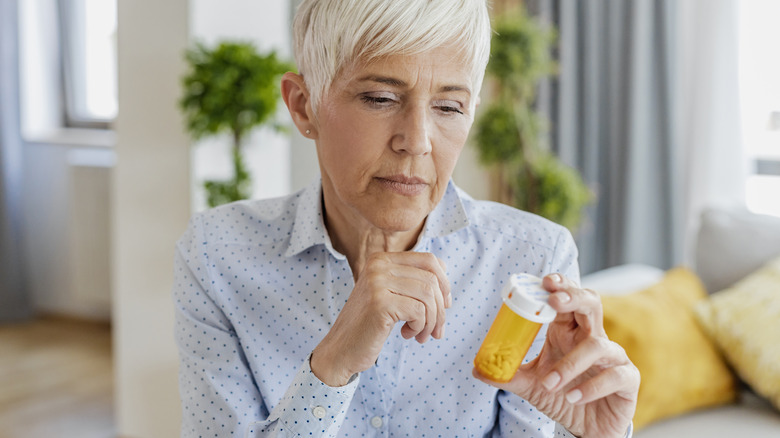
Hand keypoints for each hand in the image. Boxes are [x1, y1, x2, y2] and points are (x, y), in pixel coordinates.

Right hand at [311, 235, 450, 386]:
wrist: (341, 350)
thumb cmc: (369, 325)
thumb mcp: (390, 296)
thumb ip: (412, 282)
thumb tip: (446, 277)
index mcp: (382, 260)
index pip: (429, 260)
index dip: (444, 283)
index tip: (444, 305)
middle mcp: (378, 266)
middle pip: (432, 279)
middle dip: (440, 309)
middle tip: (435, 330)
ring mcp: (377, 283)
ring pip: (428, 296)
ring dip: (432, 321)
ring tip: (421, 335)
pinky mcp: (380, 303)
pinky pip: (419, 312)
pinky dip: (420, 327)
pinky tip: (407, 334)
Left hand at [473, 274, 638, 437]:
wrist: (587, 428)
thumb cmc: (562, 396)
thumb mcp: (531, 385)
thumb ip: (508, 375)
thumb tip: (477, 369)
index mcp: (568, 331)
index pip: (566, 299)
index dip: (560, 286)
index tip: (544, 281)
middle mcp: (592, 337)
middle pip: (591, 304)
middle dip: (574, 297)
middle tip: (555, 301)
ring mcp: (613, 356)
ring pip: (599, 345)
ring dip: (572, 363)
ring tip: (550, 384)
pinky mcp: (628, 379)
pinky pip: (616, 374)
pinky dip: (592, 386)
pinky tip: (573, 397)